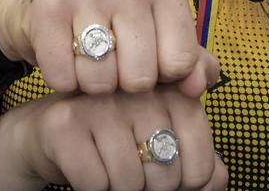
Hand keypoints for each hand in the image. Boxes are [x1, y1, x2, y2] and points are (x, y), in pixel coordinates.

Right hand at [0, 0, 219, 98]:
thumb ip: (188, 62)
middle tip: (112, 60)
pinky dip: (63, 82)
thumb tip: (198, 87)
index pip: (180, 61)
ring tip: (88, 58)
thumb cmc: (110, 27)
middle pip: (141, 77)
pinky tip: (64, 57)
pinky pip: (64, 79)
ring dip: (92, 85)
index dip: (161, 76)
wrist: (44, 8)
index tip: (146, 58)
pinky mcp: (48, 6)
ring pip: (102, 81)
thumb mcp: (155, 37)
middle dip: (124, 84)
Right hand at [9, 86, 227, 190]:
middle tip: (131, 163)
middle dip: (150, 186)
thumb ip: (199, 159)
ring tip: (107, 161)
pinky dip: (92, 186)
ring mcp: (101, 101)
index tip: (164, 166)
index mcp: (172, 88)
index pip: (201, 164)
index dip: (184, 184)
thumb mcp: (162, 142)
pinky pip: (96, 183)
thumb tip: (216, 180)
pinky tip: (86, 162)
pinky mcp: (67, 123)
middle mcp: (138, 86)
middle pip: (166, 175)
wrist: (52, 132)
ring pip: (130, 182)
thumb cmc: (118, 138)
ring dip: (118, 186)